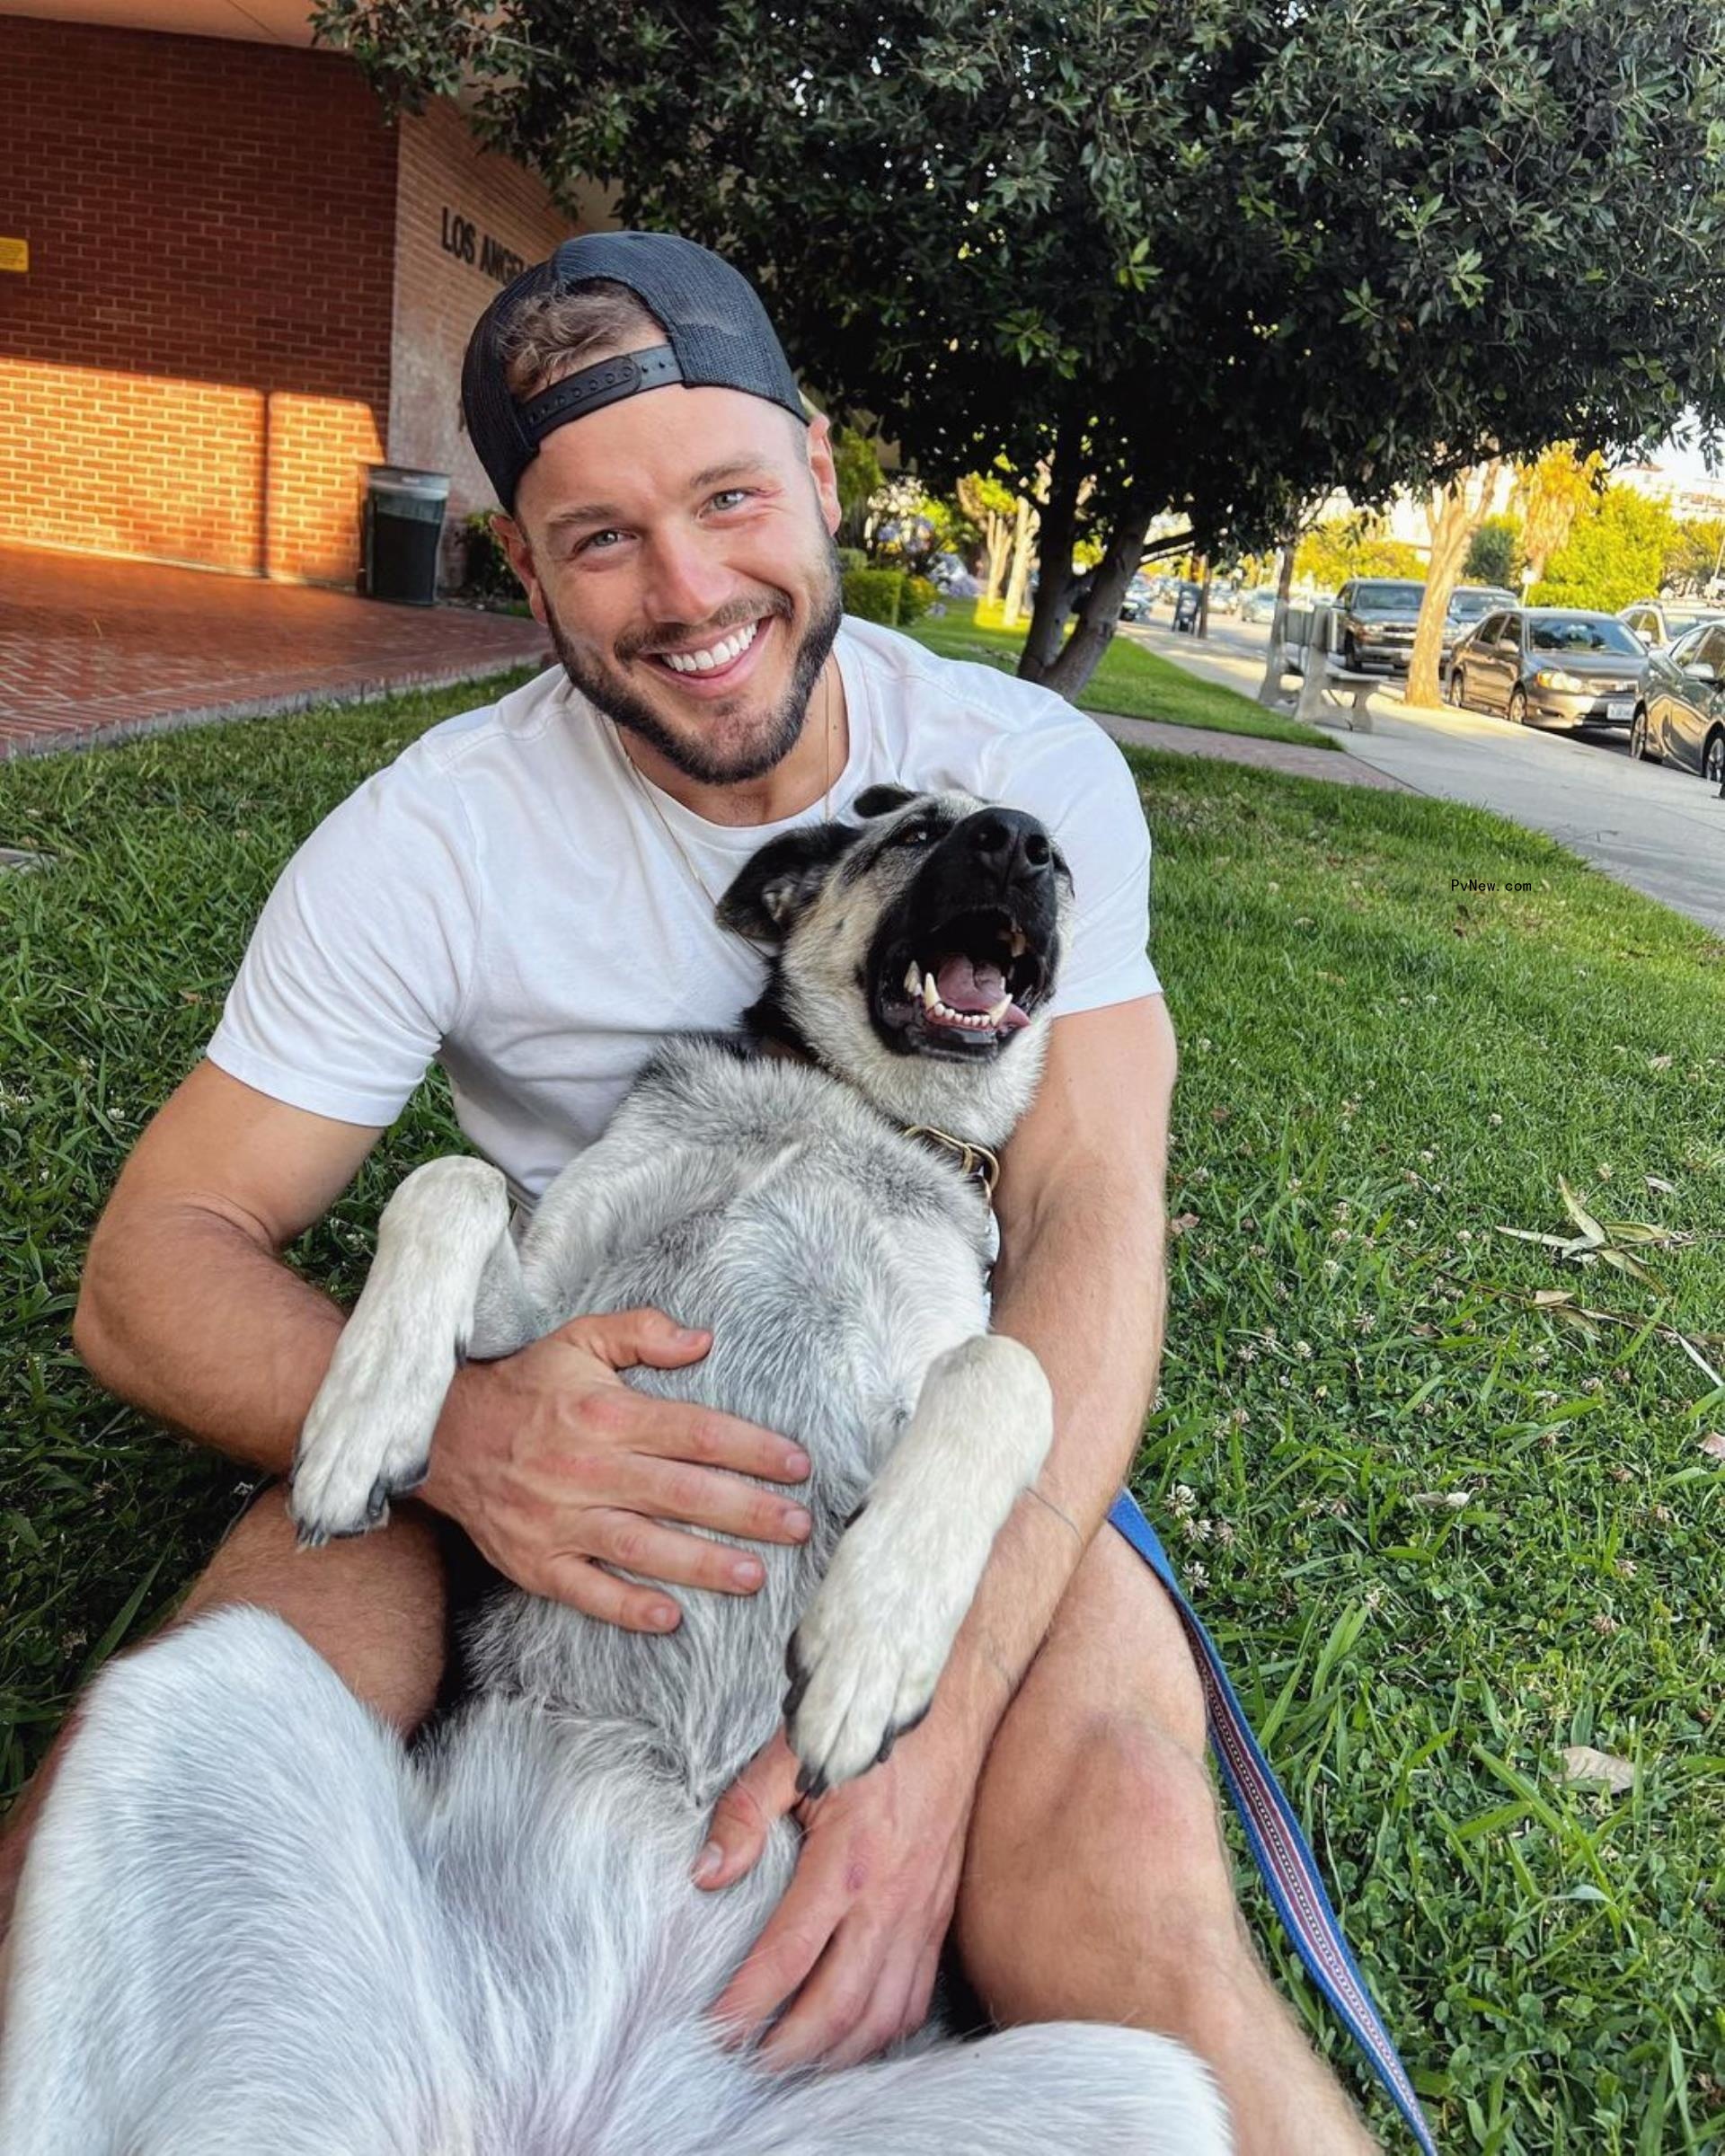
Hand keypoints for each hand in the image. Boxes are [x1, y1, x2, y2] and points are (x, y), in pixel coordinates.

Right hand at [422, 1306, 812, 1630]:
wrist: (440, 1436)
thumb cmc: (525, 1386)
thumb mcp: (579, 1339)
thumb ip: (642, 1333)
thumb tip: (703, 1339)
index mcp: (606, 1414)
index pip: (696, 1433)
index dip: (752, 1449)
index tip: (797, 1465)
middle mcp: (587, 1469)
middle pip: (682, 1493)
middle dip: (748, 1511)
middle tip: (798, 1526)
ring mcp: (559, 1520)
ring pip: (643, 1547)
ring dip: (703, 1564)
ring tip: (755, 1576)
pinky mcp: (535, 1562)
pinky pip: (587, 1590)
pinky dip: (627, 1607)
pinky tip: (670, 1618)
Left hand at [696, 1715, 983, 2067]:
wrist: (951, 1709)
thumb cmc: (868, 1729)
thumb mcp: (793, 1752)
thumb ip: (745, 1812)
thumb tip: (705, 1874)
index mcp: (847, 1859)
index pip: (789, 1956)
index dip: (747, 2004)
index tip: (713, 2028)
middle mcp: (890, 1898)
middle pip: (838, 2006)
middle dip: (787, 2049)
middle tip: (743, 2064)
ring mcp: (922, 1912)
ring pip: (883, 2015)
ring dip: (835, 2052)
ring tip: (791, 2063)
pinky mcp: (940, 1914)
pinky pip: (916, 1996)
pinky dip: (882, 2032)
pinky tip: (850, 2035)